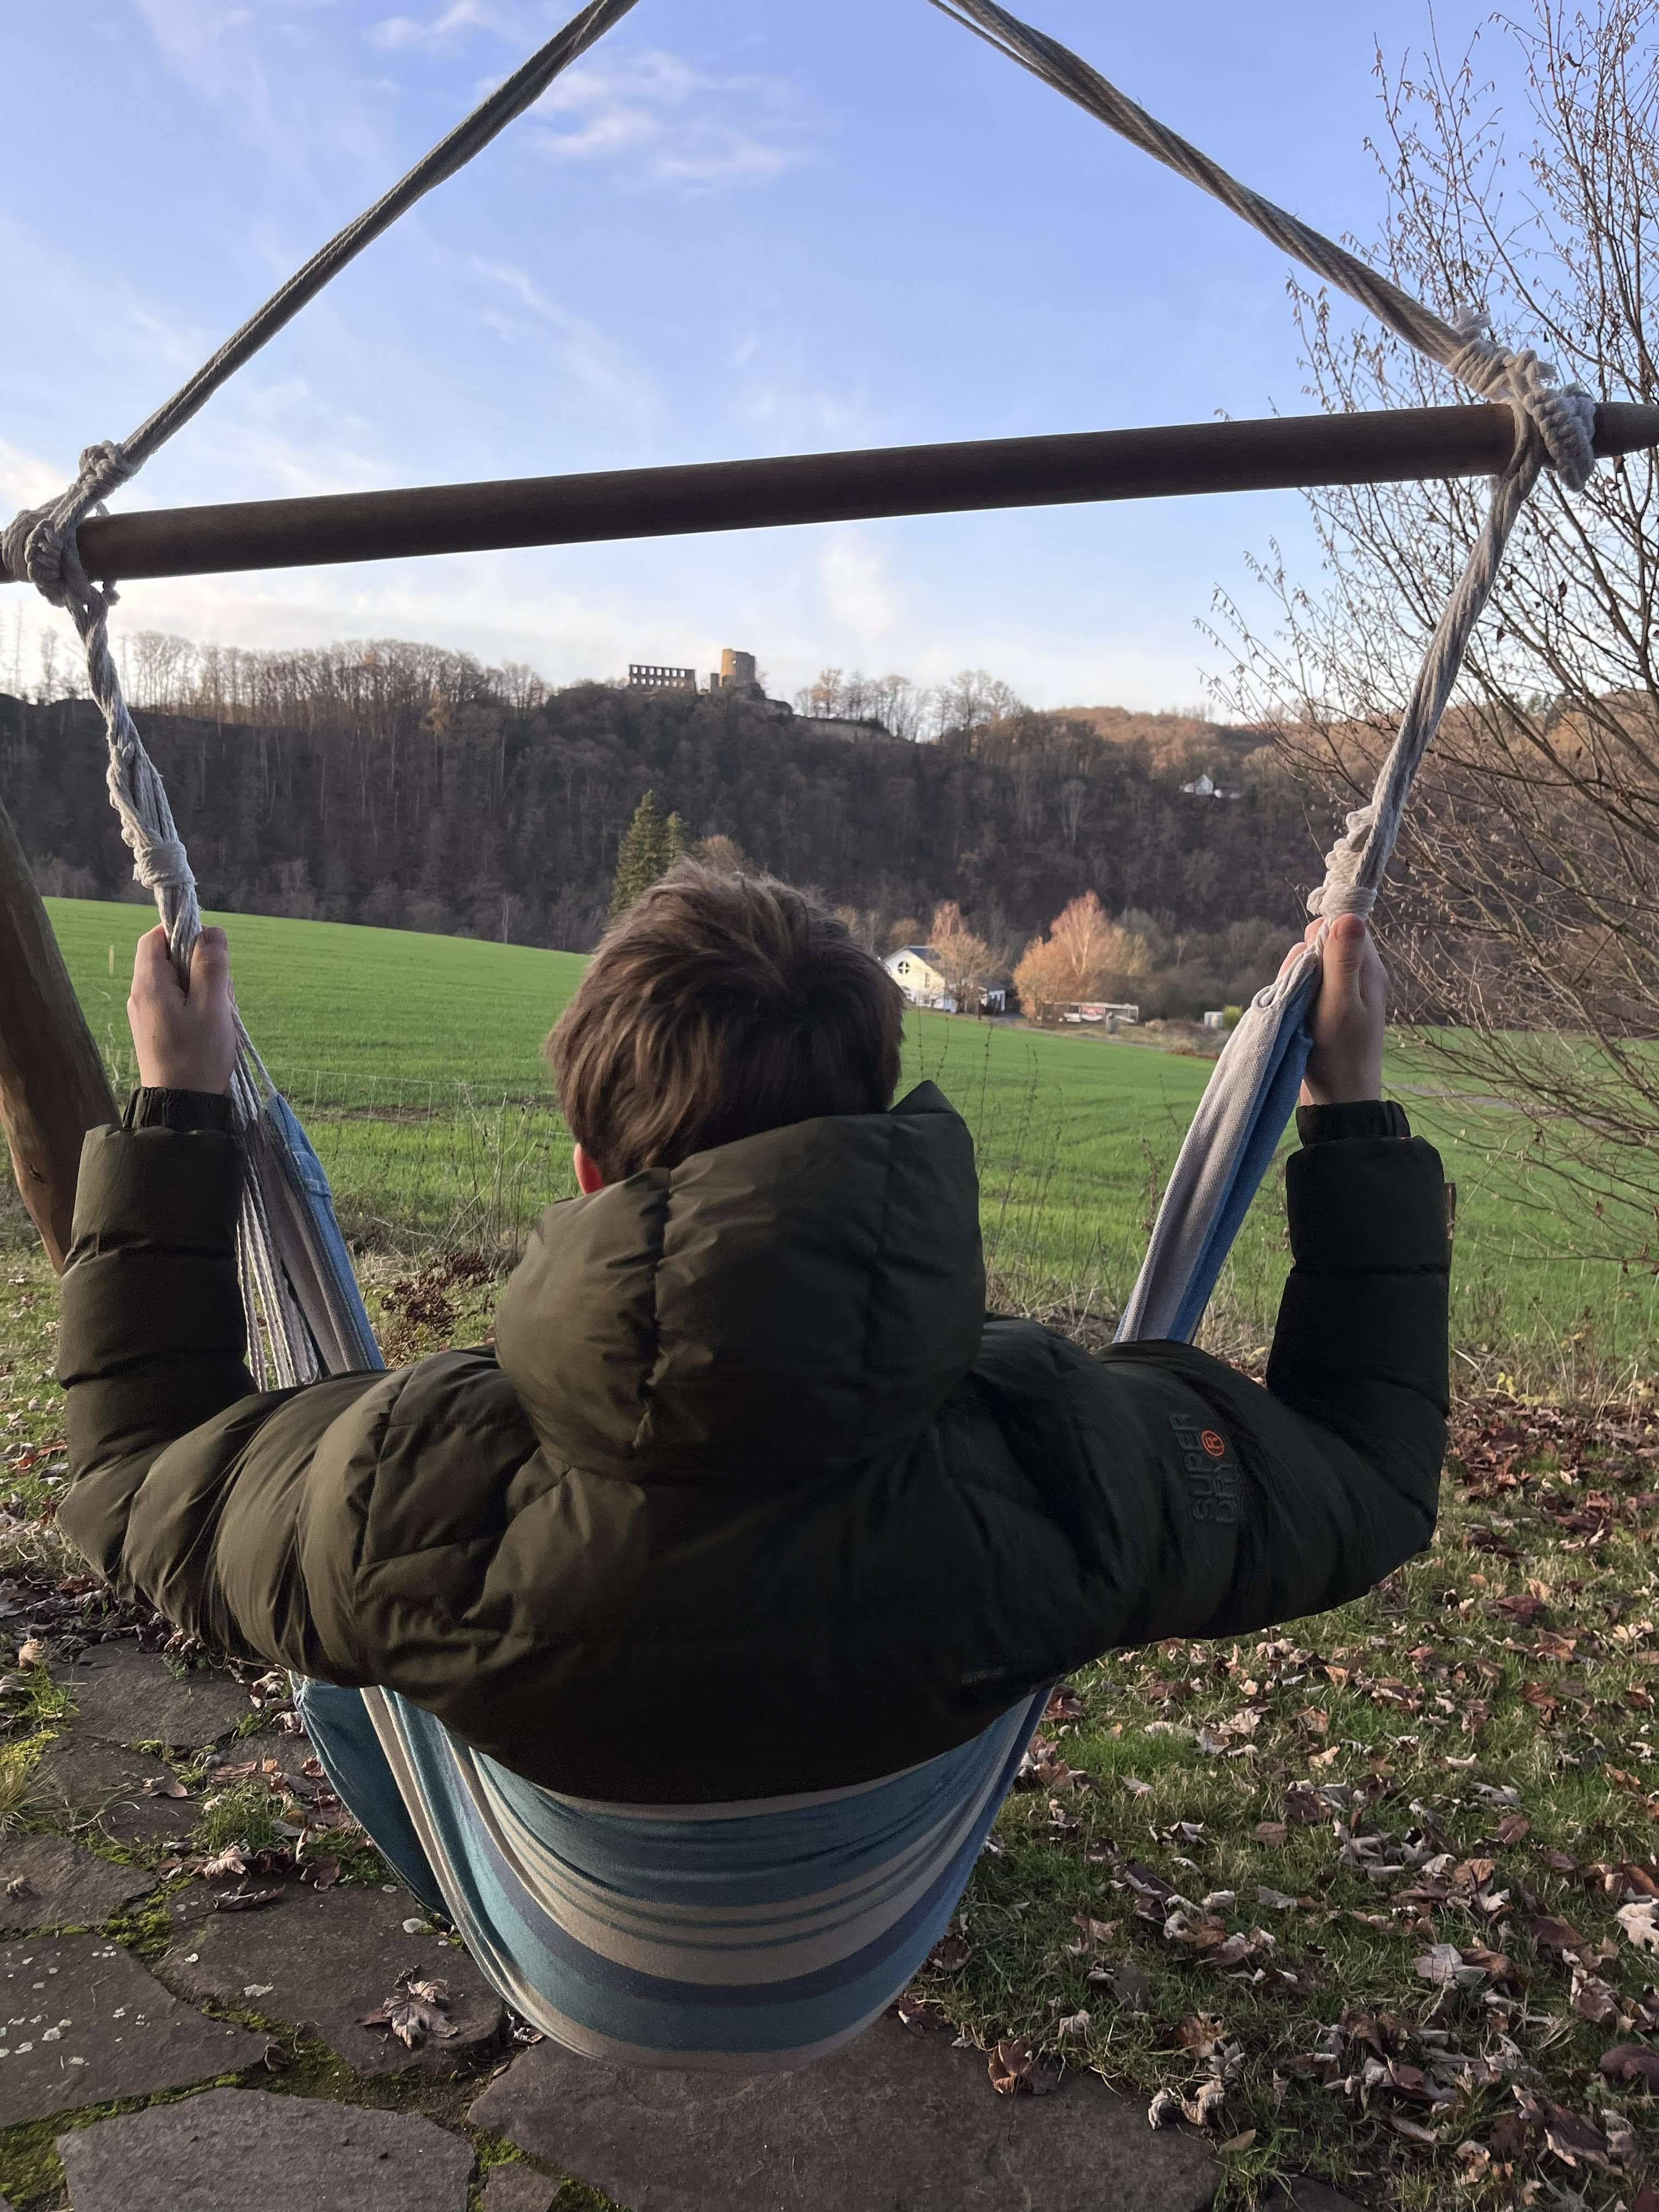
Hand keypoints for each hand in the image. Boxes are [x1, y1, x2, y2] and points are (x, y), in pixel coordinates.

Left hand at [128, 926, 237, 1093]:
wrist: (183, 1108)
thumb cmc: (198, 1057)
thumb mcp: (212, 1007)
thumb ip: (211, 965)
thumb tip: (212, 931)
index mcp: (149, 986)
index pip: (155, 938)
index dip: (181, 932)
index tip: (209, 947)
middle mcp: (141, 997)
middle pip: (169, 960)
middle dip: (200, 966)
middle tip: (221, 990)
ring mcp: (147, 1016)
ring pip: (178, 983)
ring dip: (204, 989)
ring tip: (219, 1015)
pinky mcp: (157, 1032)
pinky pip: (178, 1005)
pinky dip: (198, 1007)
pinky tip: (213, 1028)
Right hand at [1288, 913, 1385, 1105]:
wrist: (1338, 1099)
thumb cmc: (1340, 1054)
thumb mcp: (1339, 1004)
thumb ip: (1343, 961)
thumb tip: (1349, 916)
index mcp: (1368, 970)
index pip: (1346, 925)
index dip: (1322, 935)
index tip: (1309, 960)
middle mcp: (1357, 976)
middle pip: (1324, 943)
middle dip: (1304, 959)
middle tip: (1301, 991)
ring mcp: (1341, 992)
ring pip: (1310, 964)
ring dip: (1295, 979)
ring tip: (1297, 1008)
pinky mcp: (1326, 1007)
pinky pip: (1306, 985)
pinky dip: (1294, 994)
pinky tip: (1294, 1015)